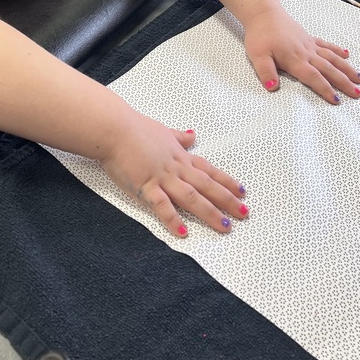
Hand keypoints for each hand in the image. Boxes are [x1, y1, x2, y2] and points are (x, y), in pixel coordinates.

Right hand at [98, 117, 247, 237]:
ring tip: (224, 226)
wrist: (114, 128)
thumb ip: (178, 137)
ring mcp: (162, 178)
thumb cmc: (135, 128)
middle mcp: (176, 169)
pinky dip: (173, 219)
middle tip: (244, 214)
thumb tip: (192, 134)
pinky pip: (162, 205)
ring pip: (192, 197)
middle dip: (227, 201)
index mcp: (179, 157)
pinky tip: (183, 231)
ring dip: (209, 212)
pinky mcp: (145, 186)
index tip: (242, 191)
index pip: (208, 171)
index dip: (226, 181)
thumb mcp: (163, 131)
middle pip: (207, 186)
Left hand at [243, 6, 359, 104]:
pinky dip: (337, 50)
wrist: (263, 13)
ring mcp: (309, 45)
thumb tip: (272, 87)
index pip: (313, 77)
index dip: (325, 89)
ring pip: (332, 58)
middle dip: (344, 82)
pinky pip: (326, 45)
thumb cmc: (259, 36)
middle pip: (329, 69)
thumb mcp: (257, 56)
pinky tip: (346, 54)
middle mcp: (306, 53)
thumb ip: (265, 72)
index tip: (337, 101)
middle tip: (358, 94)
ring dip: (347, 68)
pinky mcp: (308, 38)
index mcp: (295, 60)